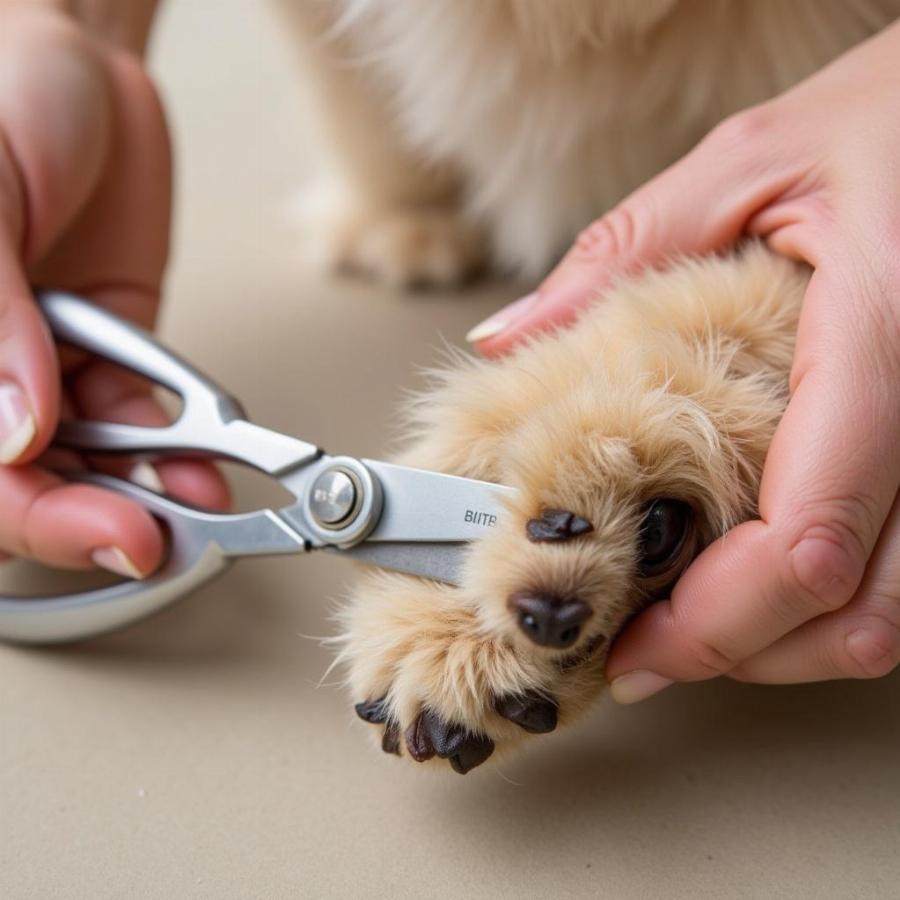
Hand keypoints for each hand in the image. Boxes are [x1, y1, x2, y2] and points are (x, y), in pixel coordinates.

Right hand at [0, 5, 227, 577]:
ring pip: (88, 467)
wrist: (68, 58)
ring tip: (197, 504)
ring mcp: (49, 374)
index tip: (103, 532)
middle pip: (25, 486)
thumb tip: (19, 435)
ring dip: (143, 494)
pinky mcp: (112, 357)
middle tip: (153, 540)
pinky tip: (204, 470)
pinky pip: (141, 423)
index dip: (29, 517)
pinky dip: (177, 452)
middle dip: (88, 520)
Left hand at [468, 22, 899, 692]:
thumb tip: (508, 339)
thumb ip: (618, 261)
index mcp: (879, 331)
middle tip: (647, 650)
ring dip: (786, 644)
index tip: (634, 648)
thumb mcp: (740, 165)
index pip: (808, 533)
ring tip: (694, 626)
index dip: (717, 621)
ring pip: (891, 616)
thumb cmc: (880, 121)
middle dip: (740, 650)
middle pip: (854, 609)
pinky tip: (758, 582)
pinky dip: (826, 606)